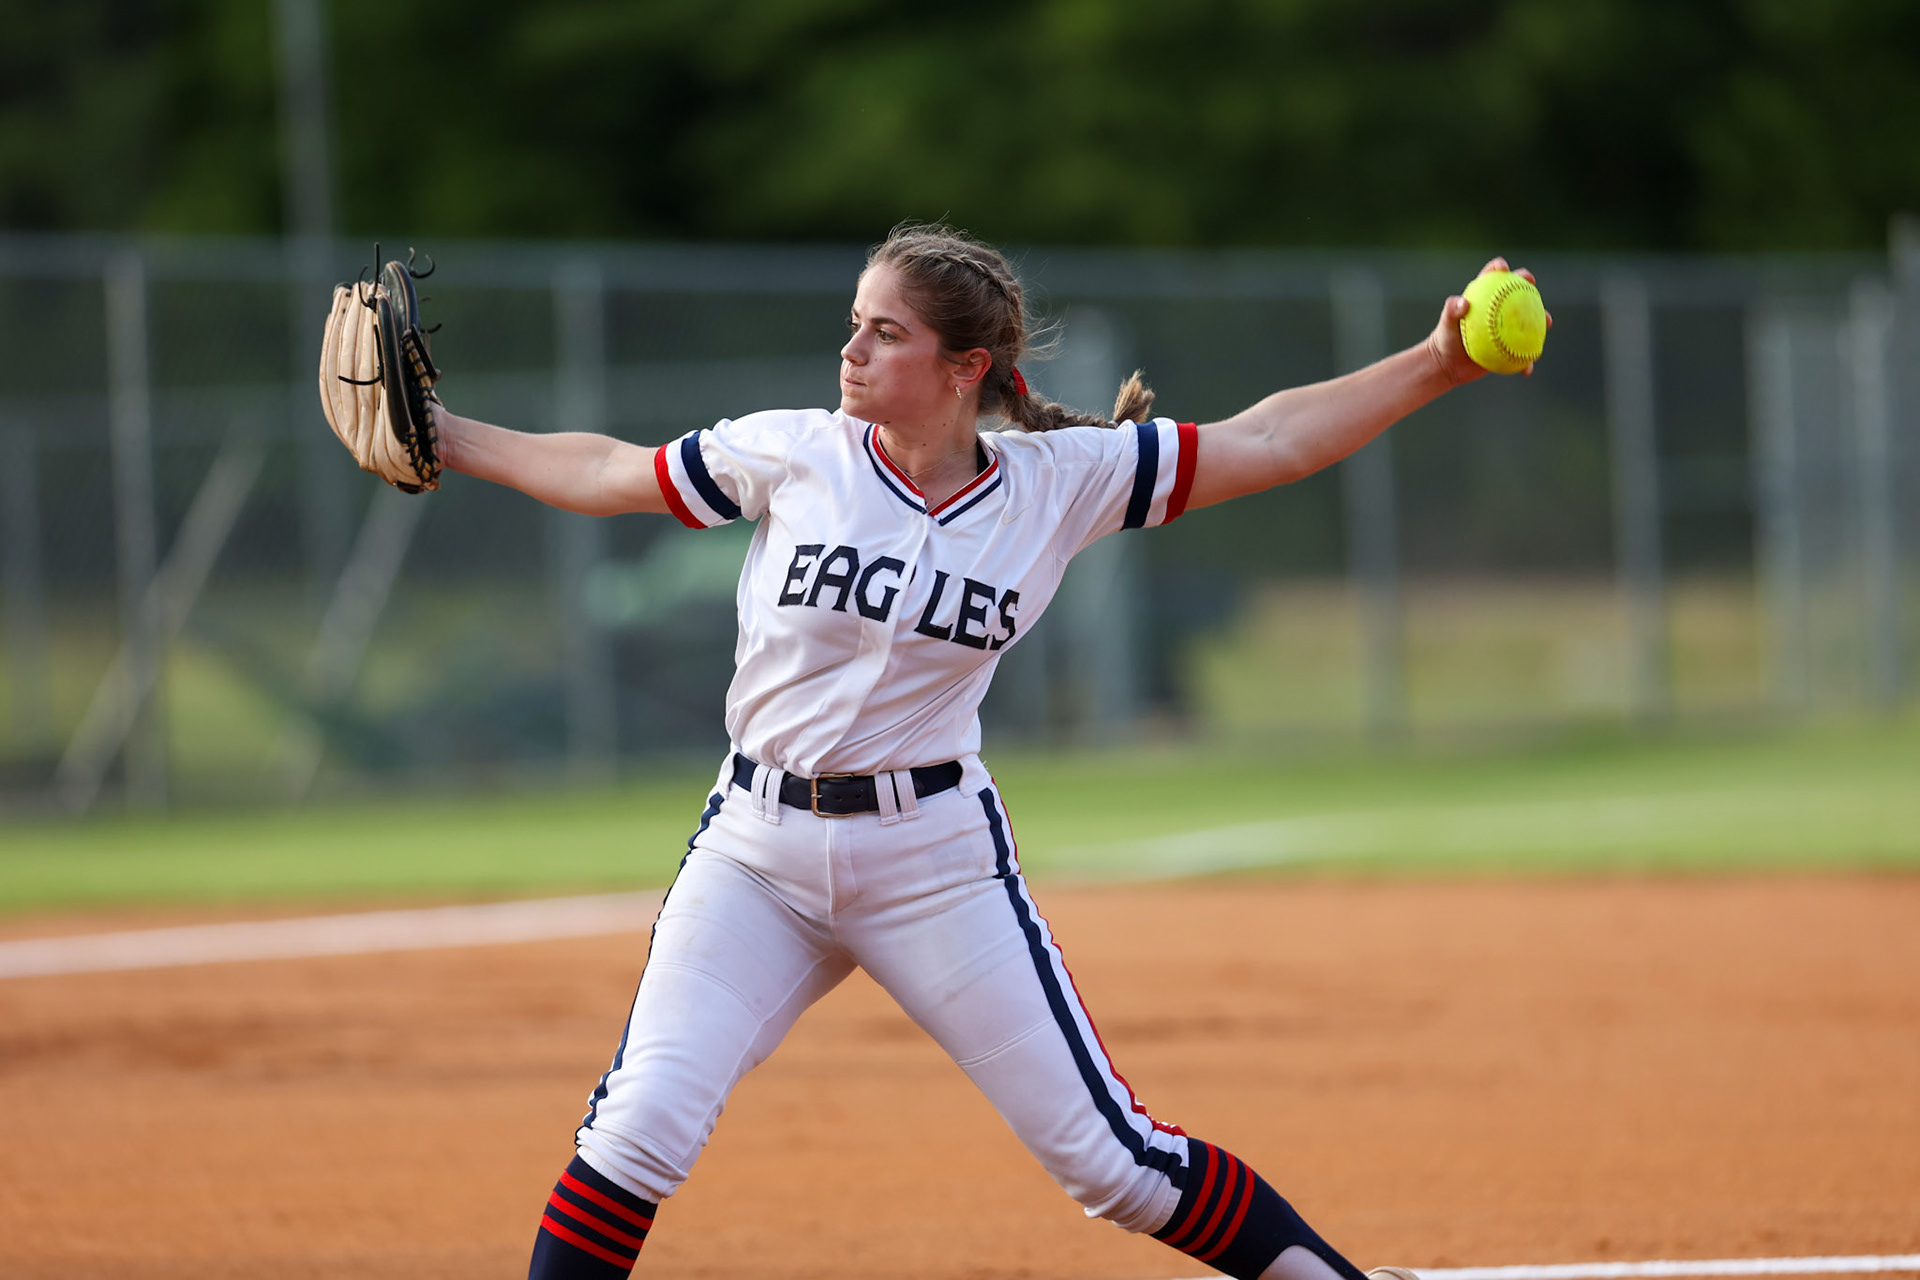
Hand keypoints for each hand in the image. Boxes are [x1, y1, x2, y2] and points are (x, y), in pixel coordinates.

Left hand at [1424, 257, 1552, 384]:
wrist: (1448, 364)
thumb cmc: (1445, 339)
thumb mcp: (1446, 325)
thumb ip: (1452, 311)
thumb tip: (1463, 303)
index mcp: (1484, 297)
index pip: (1493, 277)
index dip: (1500, 268)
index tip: (1503, 268)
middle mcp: (1499, 308)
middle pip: (1518, 290)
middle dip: (1527, 282)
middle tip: (1531, 283)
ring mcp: (1508, 326)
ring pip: (1530, 319)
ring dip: (1542, 319)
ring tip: (1547, 322)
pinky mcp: (1512, 345)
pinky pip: (1524, 351)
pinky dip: (1527, 361)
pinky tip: (1527, 369)